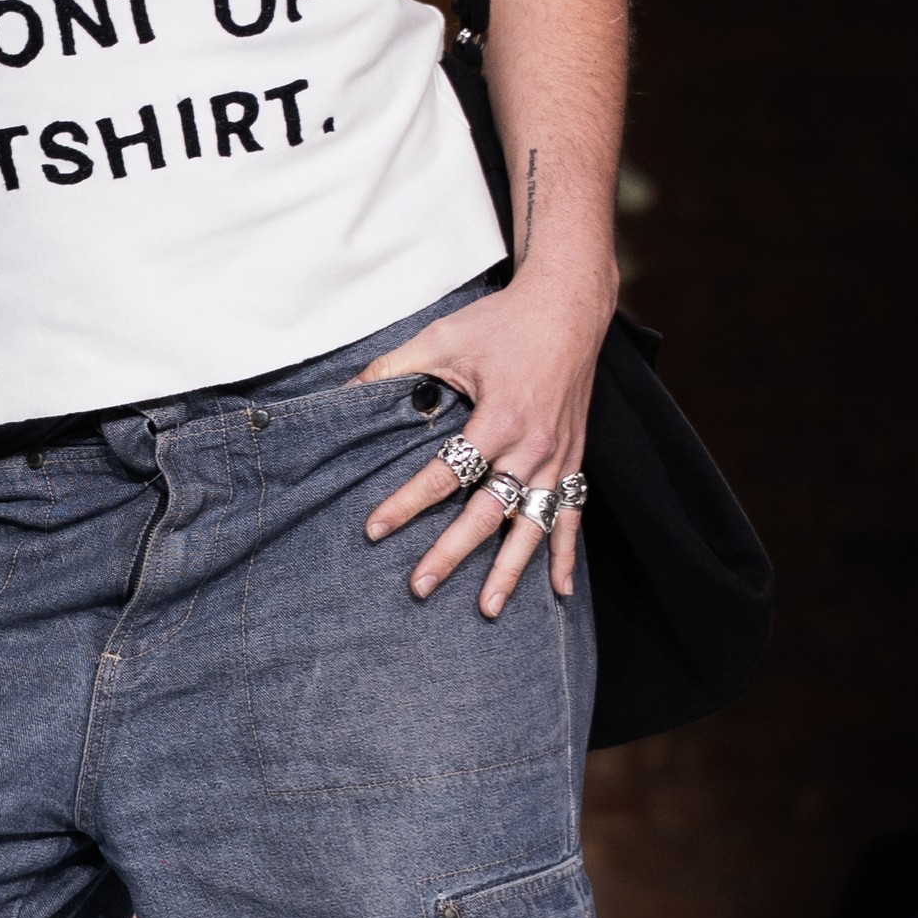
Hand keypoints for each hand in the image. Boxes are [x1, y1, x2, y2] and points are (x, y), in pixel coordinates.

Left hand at [359, 272, 611, 614]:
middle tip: (419, 588)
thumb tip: (343, 391)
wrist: (569, 307)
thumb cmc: (503, 321)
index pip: (445, 474)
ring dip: (510, 570)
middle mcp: (532, 446)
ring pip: (533, 526)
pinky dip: (565, 555)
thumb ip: (393, 368)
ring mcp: (558, 458)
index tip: (374, 530)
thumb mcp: (442, 337)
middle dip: (451, 554)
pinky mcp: (575, 459)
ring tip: (487, 609)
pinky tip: (558, 592)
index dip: (406, 503)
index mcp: (498, 418)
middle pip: (487, 513)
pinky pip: (573, 515)